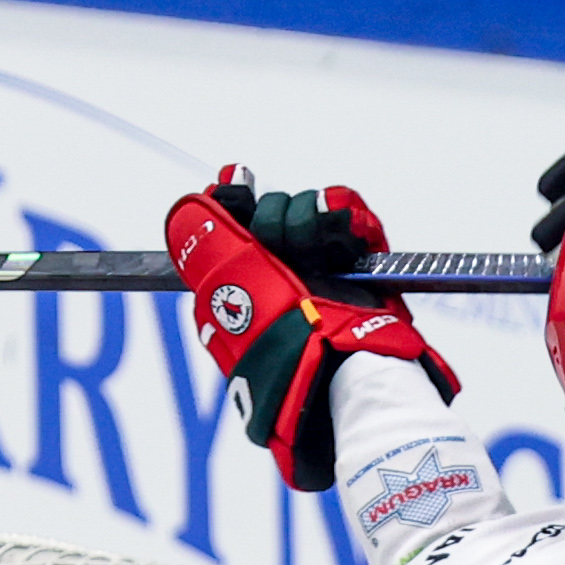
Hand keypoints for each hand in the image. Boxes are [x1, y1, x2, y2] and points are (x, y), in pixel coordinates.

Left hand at [165, 166, 457, 491]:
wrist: (350, 373)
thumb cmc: (286, 344)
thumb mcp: (228, 291)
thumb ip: (209, 239)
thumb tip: (199, 197)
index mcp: (242, 282)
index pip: (234, 221)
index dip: (235, 202)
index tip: (237, 191)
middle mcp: (282, 273)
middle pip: (274, 210)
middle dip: (278, 221)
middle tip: (287, 253)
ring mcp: (325, 270)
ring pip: (311, 207)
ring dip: (313, 220)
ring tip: (323, 254)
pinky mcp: (364, 267)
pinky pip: (351, 215)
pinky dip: (348, 215)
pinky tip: (345, 233)